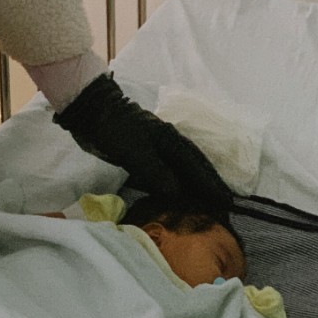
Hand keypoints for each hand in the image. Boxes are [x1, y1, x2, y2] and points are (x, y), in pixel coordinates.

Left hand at [54, 73, 233, 210]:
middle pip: (194, 167)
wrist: (90, 111)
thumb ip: (155, 171)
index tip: (227, 201)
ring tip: (207, 204)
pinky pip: (166, 173)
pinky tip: (177, 195)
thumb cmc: (114, 128)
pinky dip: (176, 184)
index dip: (211, 184)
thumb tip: (178, 192)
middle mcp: (167, 143)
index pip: (196, 165)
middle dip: (209, 185)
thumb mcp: (134, 150)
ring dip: (194, 186)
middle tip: (225, 205)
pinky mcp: (142, 154)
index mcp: (170, 140)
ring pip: (181, 170)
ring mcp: (155, 148)